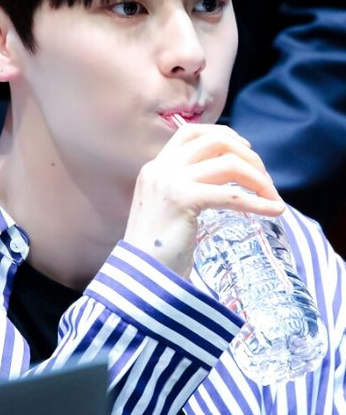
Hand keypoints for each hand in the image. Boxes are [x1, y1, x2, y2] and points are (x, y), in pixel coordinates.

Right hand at [124, 123, 284, 277]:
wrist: (140, 281)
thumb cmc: (158, 254)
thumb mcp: (168, 209)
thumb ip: (186, 188)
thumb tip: (225, 178)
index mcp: (154, 168)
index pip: (191, 132)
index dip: (223, 135)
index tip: (246, 151)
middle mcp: (160, 168)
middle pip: (214, 141)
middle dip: (248, 155)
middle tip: (265, 179)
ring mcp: (169, 182)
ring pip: (228, 164)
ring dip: (258, 178)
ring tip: (272, 197)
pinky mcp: (182, 200)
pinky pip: (232, 195)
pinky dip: (259, 201)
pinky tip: (275, 211)